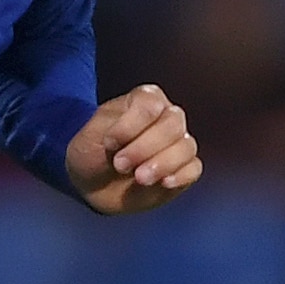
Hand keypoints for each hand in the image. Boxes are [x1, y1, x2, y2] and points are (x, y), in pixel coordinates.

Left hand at [64, 83, 200, 214]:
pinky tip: (164, 183)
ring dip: (163, 164)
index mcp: (145, 100)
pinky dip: (181, 175)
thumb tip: (137, 138)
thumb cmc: (93, 152)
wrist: (93, 183)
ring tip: (139, 178)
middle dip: (145, 148)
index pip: (150, 104)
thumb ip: (113, 127)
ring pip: (186, 147)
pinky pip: (193, 168)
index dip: (131, 125)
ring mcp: (177, 143)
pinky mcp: (183, 169)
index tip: (110, 143)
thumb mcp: (91, 134)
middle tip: (120, 165)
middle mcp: (166, 117)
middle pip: (172, 125)